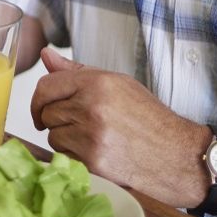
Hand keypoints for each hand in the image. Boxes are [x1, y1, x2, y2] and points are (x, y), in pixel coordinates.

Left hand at [30, 47, 209, 205]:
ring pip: (53, 137)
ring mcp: (91, 136)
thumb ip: (76, 71)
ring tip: (93, 139)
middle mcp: (92, 107)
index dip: (39, 99)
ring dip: (65, 140)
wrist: (178, 156)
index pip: (46, 85)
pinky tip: (97, 153)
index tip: (42, 108)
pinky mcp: (93, 162)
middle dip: (57, 120)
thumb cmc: (149, 118)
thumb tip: (46, 55)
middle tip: (81, 125)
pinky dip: (74, 157)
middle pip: (47, 112)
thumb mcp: (118, 84)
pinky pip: (64, 156)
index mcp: (98, 83)